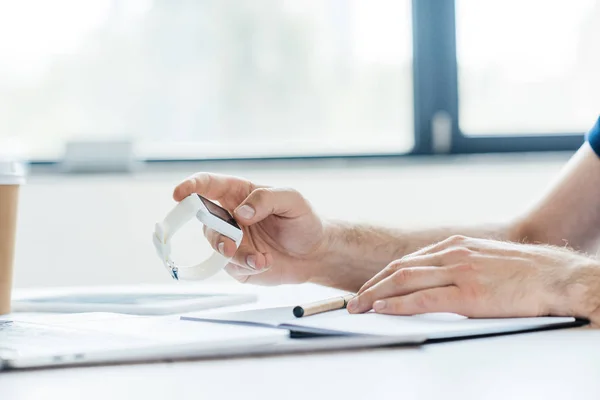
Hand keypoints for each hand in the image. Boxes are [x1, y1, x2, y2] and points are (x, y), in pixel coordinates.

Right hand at [173, 173, 325, 284]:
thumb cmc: (303, 221)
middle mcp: (230, 216)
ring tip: (260, 258)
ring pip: (216, 245)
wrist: (315, 254)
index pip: (208, 185)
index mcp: (239, 193)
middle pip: (205, 219)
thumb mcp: (292, 200)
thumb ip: (266, 199)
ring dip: (235, 253)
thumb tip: (240, 212)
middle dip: (215, 232)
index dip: (190, 187)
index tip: (179, 194)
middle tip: (230, 244)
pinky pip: (230, 266)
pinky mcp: (237, 263)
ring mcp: (232, 240)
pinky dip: (247, 265)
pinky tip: (265, 262)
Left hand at [347, 235, 599, 323]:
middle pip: (399, 268)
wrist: (557, 276)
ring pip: (405, 280)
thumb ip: (458, 265)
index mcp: (454, 246)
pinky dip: (399, 304)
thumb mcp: (484, 259)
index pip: (408, 261)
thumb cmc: (524, 271)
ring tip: (358, 306)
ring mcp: (459, 272)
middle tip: (352, 300)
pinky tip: (384, 309)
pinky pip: (424, 299)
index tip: (368, 288)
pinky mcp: (470, 293)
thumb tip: (437, 280)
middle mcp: (452, 254)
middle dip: (372, 286)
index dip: (383, 276)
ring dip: (376, 294)